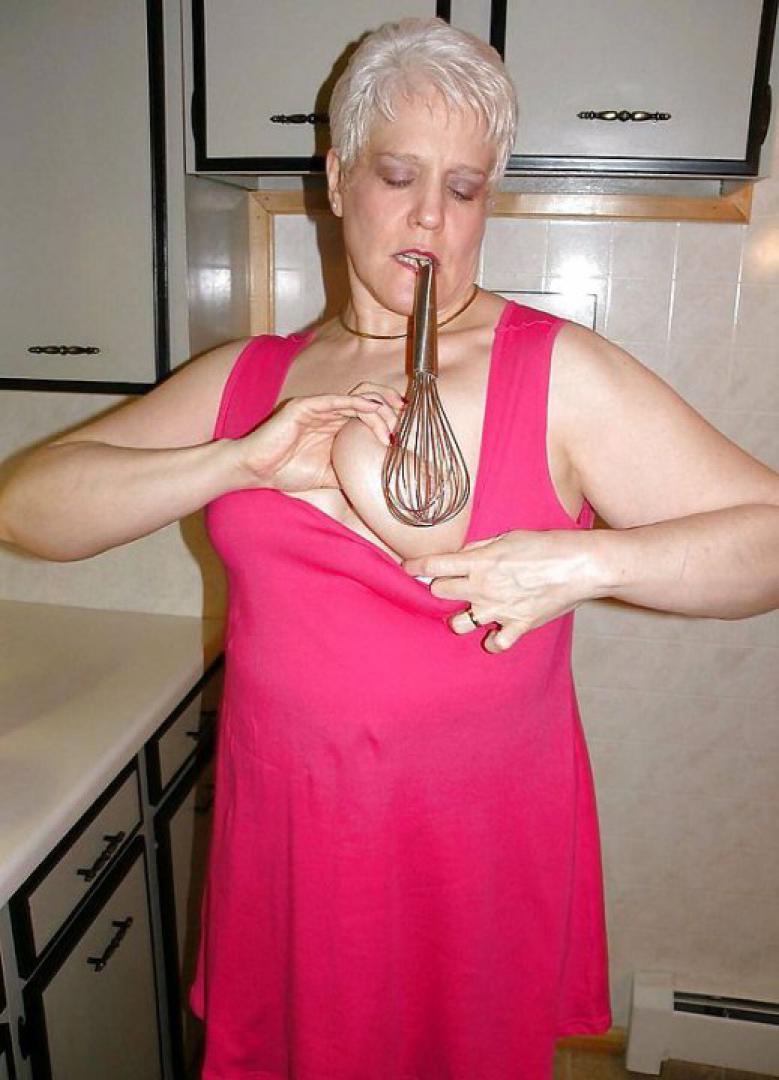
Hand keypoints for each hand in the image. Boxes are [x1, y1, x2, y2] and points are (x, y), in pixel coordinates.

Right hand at [237, 383, 402, 492]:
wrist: (256, 471)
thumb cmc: (286, 472)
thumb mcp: (329, 476)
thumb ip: (350, 472)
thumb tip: (377, 484)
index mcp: (335, 427)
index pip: (369, 417)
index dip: (390, 422)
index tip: (406, 437)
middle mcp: (329, 414)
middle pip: (369, 405)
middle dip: (391, 415)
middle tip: (404, 432)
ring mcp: (318, 408)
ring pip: (357, 401)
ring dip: (379, 413)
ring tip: (392, 430)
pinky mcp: (306, 407)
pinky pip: (336, 400)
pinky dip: (357, 403)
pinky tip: (373, 411)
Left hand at [402, 530, 603, 652]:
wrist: (582, 565)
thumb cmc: (548, 545)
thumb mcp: (509, 537)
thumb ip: (480, 547)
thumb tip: (460, 554)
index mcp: (480, 562)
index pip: (434, 565)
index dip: (415, 567)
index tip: (407, 569)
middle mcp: (484, 587)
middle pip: (440, 592)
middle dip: (441, 587)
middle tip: (451, 584)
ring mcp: (499, 610)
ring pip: (458, 624)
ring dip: (460, 617)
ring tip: (471, 610)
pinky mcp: (518, 625)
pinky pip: (495, 644)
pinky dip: (493, 641)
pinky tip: (494, 632)